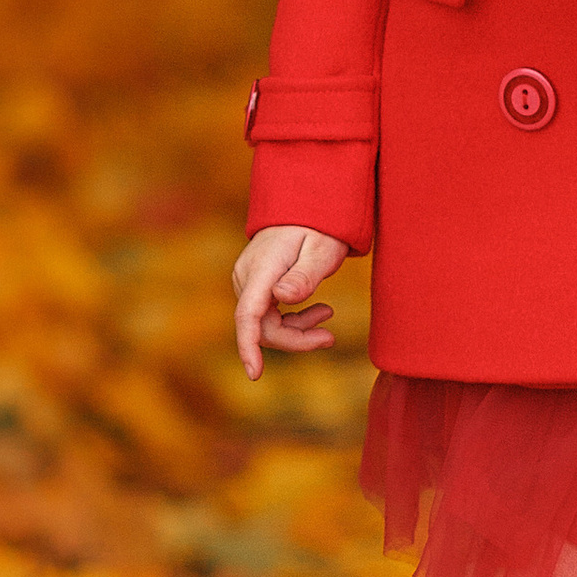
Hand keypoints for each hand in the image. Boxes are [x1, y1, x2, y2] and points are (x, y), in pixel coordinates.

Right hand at [233, 225, 347, 380]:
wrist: (306, 202)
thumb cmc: (319, 225)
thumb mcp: (321, 249)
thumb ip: (304, 275)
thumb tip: (282, 298)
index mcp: (262, 269)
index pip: (248, 314)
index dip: (249, 346)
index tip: (255, 373)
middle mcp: (246, 276)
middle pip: (261, 326)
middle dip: (295, 339)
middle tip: (330, 336)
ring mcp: (247, 280)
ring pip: (265, 323)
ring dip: (296, 329)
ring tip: (328, 315)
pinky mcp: (254, 284)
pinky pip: (267, 314)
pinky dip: (292, 319)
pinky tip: (317, 311)